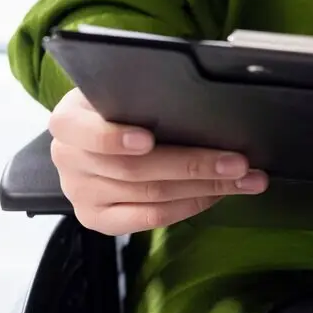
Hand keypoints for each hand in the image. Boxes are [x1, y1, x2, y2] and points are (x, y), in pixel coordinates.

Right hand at [48, 87, 266, 235]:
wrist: (91, 139)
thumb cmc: (117, 109)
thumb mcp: (118, 93)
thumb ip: (142, 95)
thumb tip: (200, 99)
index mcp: (68, 122)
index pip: (84, 131)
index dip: (114, 138)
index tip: (147, 139)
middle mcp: (68, 160)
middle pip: (135, 169)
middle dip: (194, 165)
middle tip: (238, 162)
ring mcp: (82, 194)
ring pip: (151, 196)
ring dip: (205, 187)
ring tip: (244, 180)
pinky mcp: (98, 219)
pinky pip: (149, 219)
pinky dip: (189, 206)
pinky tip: (217, 195)